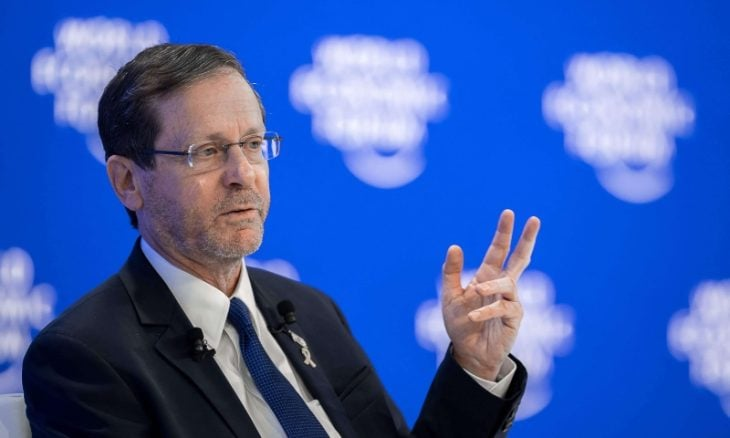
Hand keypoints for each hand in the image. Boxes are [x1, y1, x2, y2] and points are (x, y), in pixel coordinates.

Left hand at [441, 209, 540, 379]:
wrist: (467, 351)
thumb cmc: (460, 323)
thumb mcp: (450, 296)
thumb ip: (451, 272)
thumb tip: (455, 245)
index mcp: (487, 276)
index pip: (498, 250)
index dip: (503, 232)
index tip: (509, 213)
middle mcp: (501, 286)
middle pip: (519, 258)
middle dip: (527, 239)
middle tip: (535, 220)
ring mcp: (510, 301)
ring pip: (508, 283)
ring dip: (491, 286)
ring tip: (475, 291)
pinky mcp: (514, 318)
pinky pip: (504, 308)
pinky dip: (487, 310)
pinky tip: (473, 315)